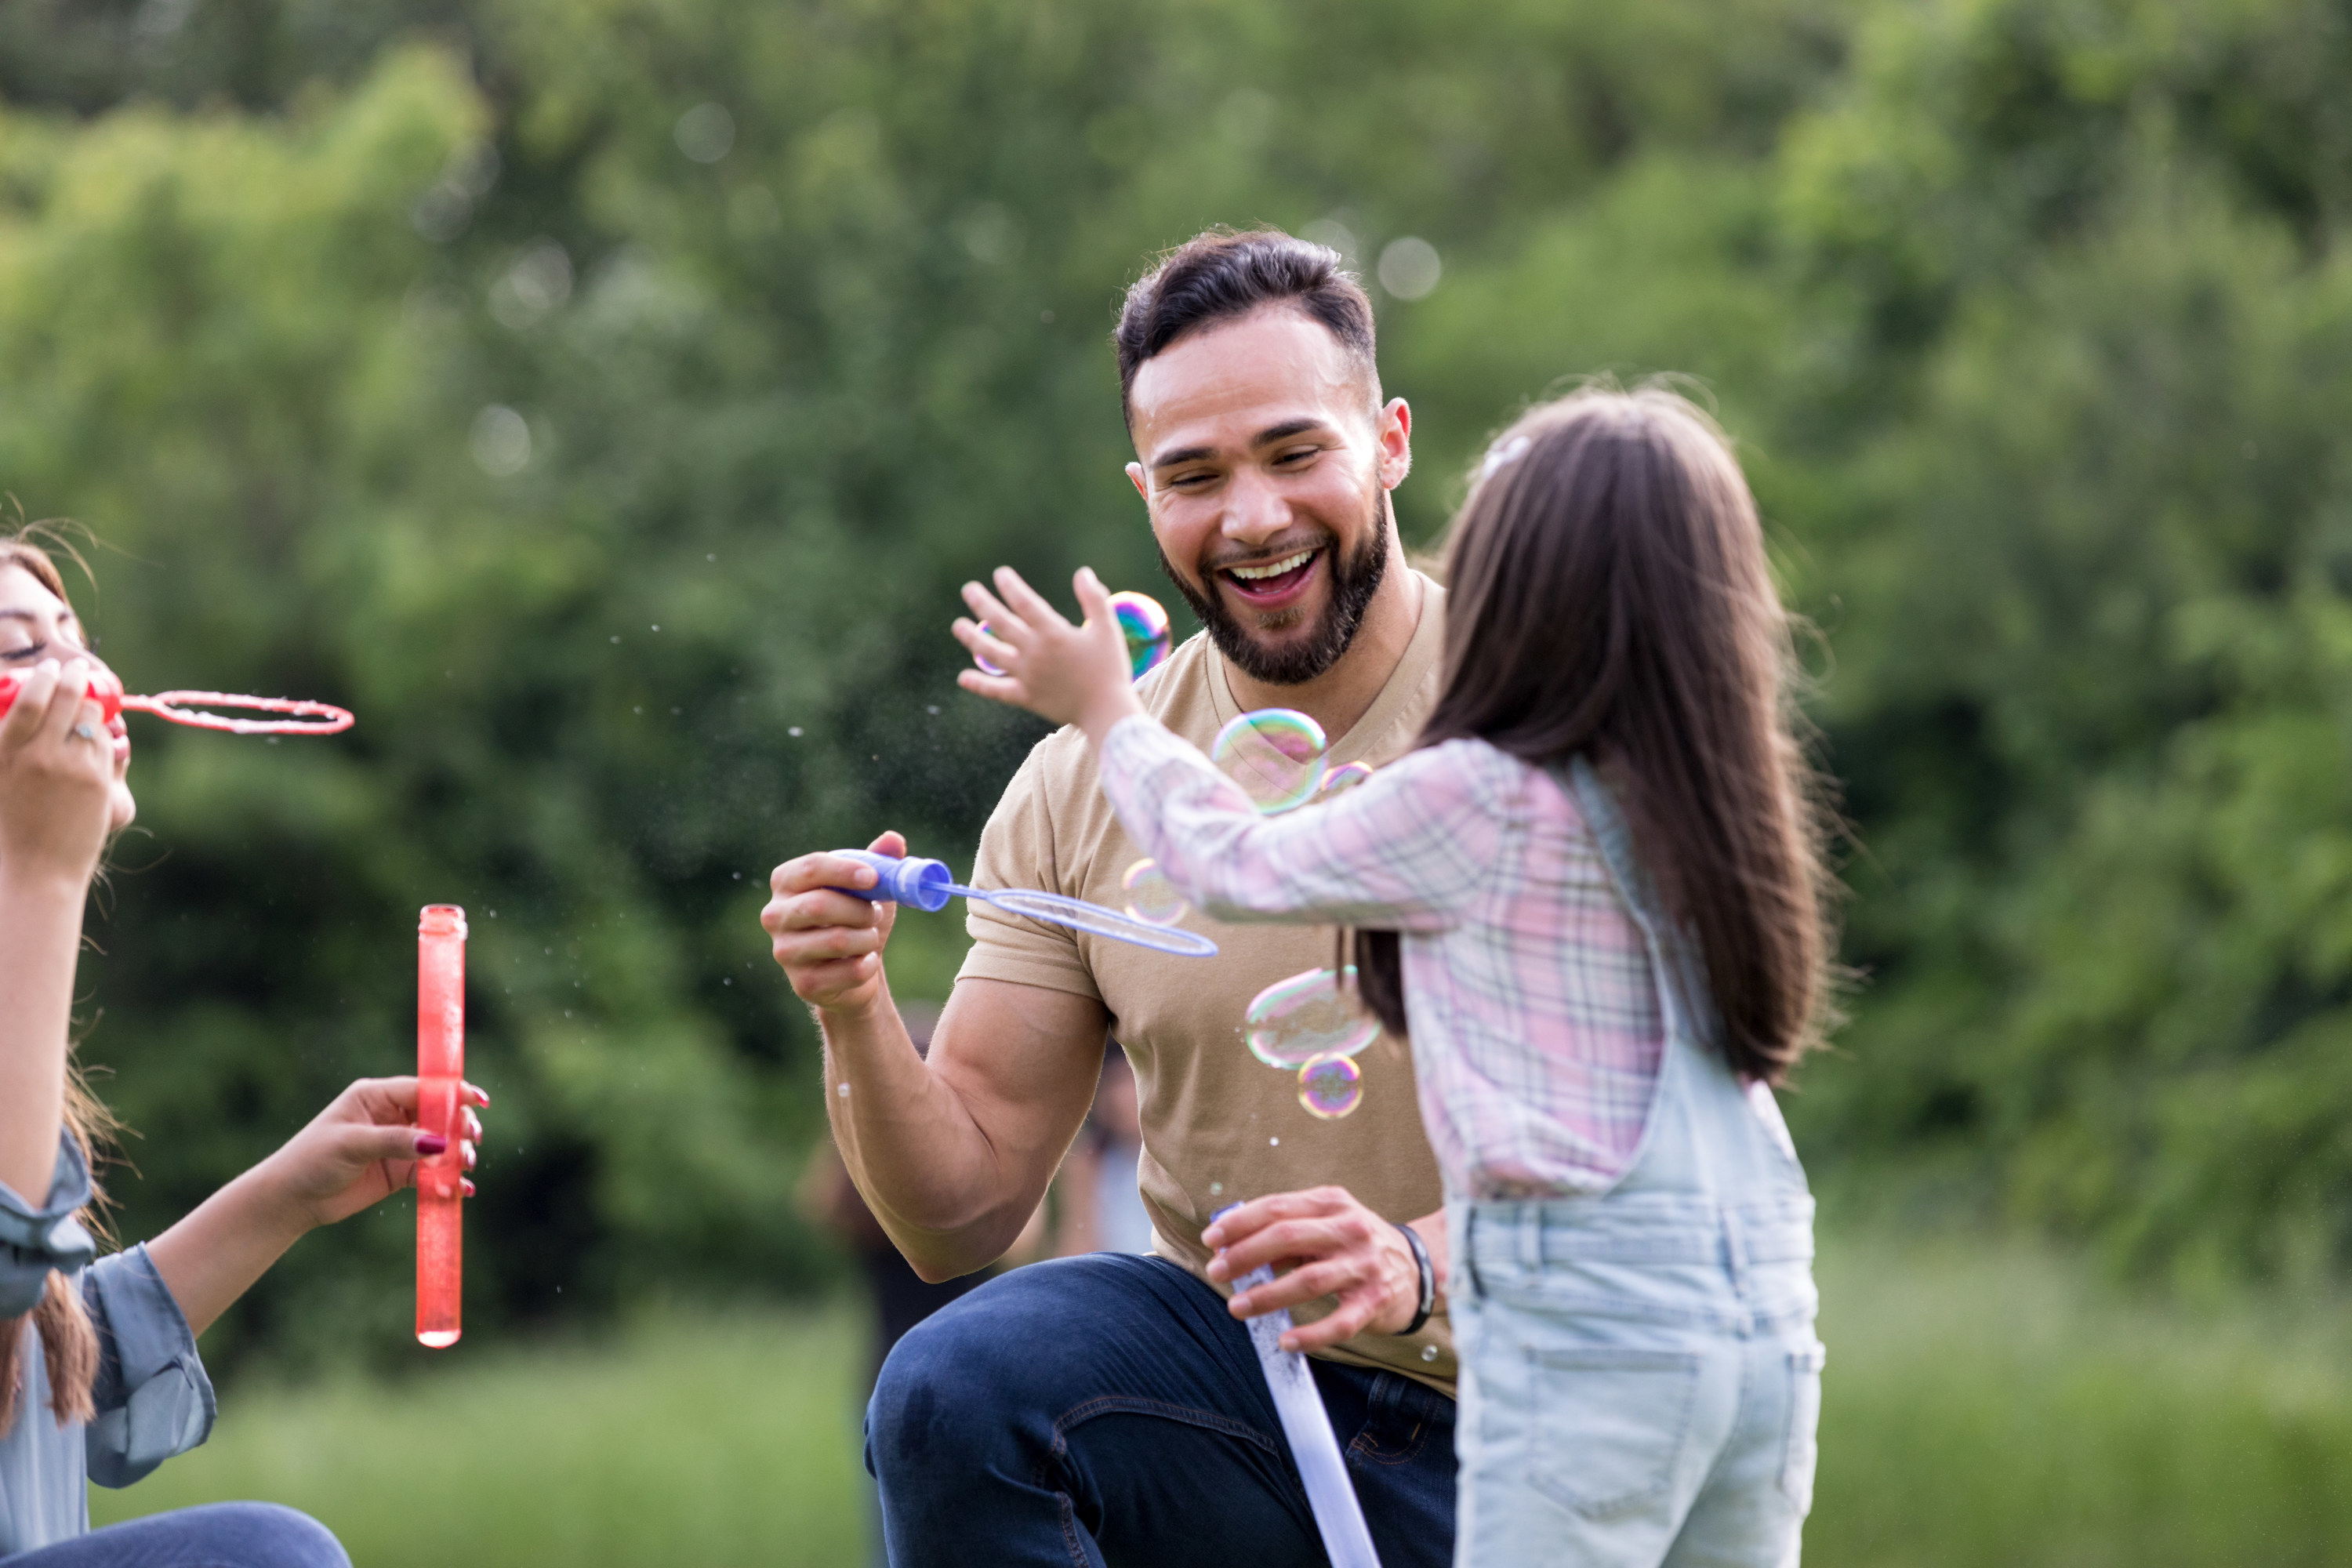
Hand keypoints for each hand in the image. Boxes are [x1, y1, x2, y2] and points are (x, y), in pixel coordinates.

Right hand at [0, 657, 112, 886]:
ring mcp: (68, 766)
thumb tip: (17, 714)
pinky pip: (106, 744)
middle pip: (65, 700)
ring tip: (89, 706)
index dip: (42, 679)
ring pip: (91, 719)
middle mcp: (35, 754)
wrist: (36, 871)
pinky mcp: (96, 780)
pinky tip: (102, 735)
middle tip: (79, 670)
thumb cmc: (10, 831)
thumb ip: (7, 748)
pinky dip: (104, 736)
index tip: (49, 670)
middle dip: (75, 679)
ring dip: (91, 708)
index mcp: (3, 753)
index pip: (26, 701)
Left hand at [255, 1076, 489, 1230]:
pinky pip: (432, 1173)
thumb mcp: (352, 1145)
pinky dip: (448, 1180)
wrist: (291, 1200)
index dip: (452, 1094)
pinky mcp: (400, 1172)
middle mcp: (391, 1116)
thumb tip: (438, 1143)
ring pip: (440, 1145)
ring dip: (457, 1154)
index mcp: (376, 1096)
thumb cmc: (311, 1160)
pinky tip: (461, 1189)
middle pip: (439, 1115)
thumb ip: (395, 1141)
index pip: (423, 1089)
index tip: (478, 1102)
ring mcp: (398, 1145)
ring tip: (465, 1166)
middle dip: (459, 1126)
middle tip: (472, 1140)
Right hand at [764, 829, 905, 1012]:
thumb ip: (880, 861)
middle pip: (819, 905)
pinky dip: (868, 965)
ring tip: (868, 937)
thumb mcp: (869, 888)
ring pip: (837, 940)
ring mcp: (784, 952)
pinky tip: (865, 962)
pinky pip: (849, 971)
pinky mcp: (802, 984)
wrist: (856, 970)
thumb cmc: (856, 919)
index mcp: (786, 882)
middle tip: (874, 914)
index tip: (873, 878)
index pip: (811, 868)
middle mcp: (775, 915)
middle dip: (859, 910)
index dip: (845, 871)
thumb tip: (893, 839)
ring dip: (867, 938)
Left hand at [954, 567, 1143, 741]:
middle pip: (1000, 624)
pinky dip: (979, 685)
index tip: (1000, 574)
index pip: (1024, 603)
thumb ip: (1094, 599)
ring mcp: (1027, 676)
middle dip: (982, 604)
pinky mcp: (1026, 697)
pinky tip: (963, 677)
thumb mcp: (1107, 629)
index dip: (1011, 587)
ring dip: (972, 638)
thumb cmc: (1110, 668)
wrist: (1106, 710)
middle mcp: (1034, 652)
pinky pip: (997, 690)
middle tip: (968, 589)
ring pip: (991, 654)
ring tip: (958, 626)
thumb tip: (1082, 573)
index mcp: (1053, 633)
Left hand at [1202, 1186, 1433, 1352]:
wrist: (1419, 1268)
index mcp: (1333, 1203)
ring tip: (1238, 1307)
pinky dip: (1310, 1334)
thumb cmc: (1357, 1245)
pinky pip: (1339, 1322)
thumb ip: (1288, 1231)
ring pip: (1309, 1280)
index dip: (1241, 1222)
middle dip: (1246, 1254)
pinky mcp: (1375, 1302)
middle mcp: (1350, 1230)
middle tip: (1217, 1272)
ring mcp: (1365, 1266)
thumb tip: (1235, 1248)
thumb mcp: (1327, 1223)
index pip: (1279, 1207)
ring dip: (1268, 1295)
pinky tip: (1285, 1342)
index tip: (1212, 1239)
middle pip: (1289, 1237)